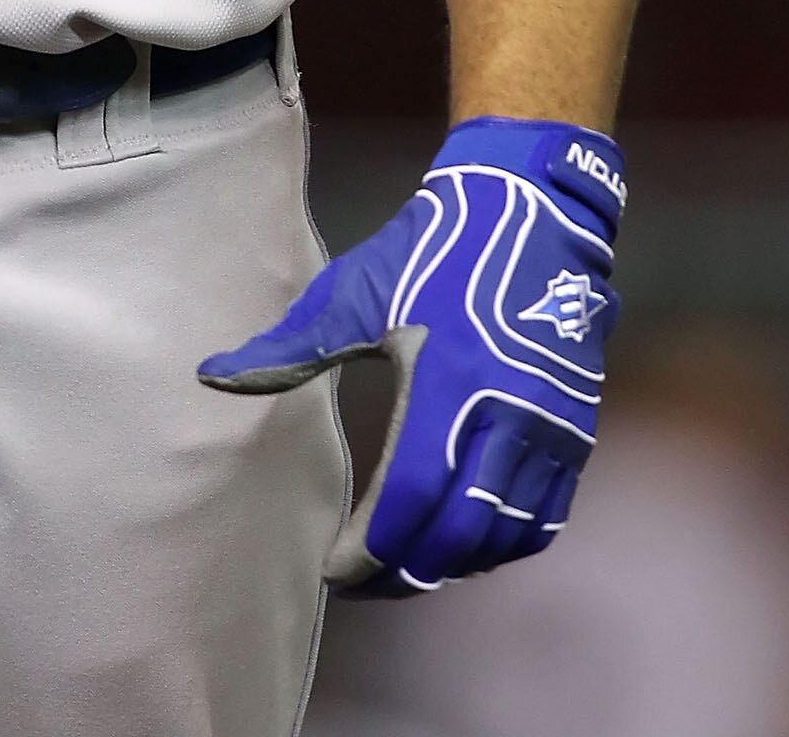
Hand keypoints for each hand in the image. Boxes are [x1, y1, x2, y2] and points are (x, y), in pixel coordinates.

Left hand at [199, 117, 621, 594]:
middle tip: (361, 578)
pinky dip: (500, 544)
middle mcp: (509, 418)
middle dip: (405, 572)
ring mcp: (551, 430)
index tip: (330, 568)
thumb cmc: (433, 251)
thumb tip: (213, 378)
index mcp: (449, 383)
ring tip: (405, 562)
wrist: (532, 211)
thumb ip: (290, 347)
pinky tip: (463, 540)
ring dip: (451, 564)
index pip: (407, 499)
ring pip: (503, 538)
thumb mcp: (355, 292)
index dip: (368, 549)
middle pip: (456, 536)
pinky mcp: (576, 432)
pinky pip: (542, 519)